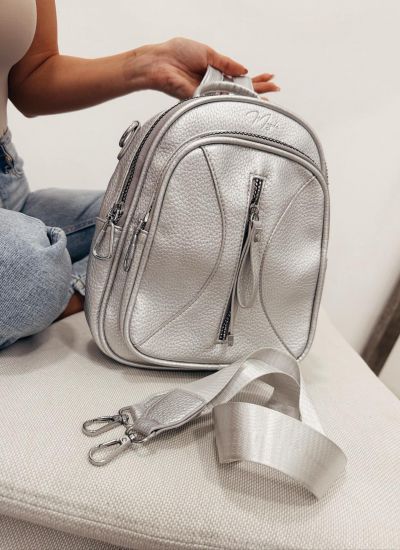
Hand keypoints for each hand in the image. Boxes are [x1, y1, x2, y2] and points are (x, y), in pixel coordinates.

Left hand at [131, 37, 278, 98]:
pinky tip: (247, 102)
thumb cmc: (177, 54)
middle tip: (276, 90)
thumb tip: (244, 69)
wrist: (160, 63)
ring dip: (251, 96)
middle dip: (259, 89)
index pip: (239, 76)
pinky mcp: (201, 100)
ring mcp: (208, 94)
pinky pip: (219, 101)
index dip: (255, 77)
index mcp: (215, 71)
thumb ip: (226, 63)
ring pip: (233, 97)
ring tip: (268, 98)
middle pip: (241, 89)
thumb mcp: (207, 53)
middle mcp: (213, 85)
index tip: (270, 77)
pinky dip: (233, 101)